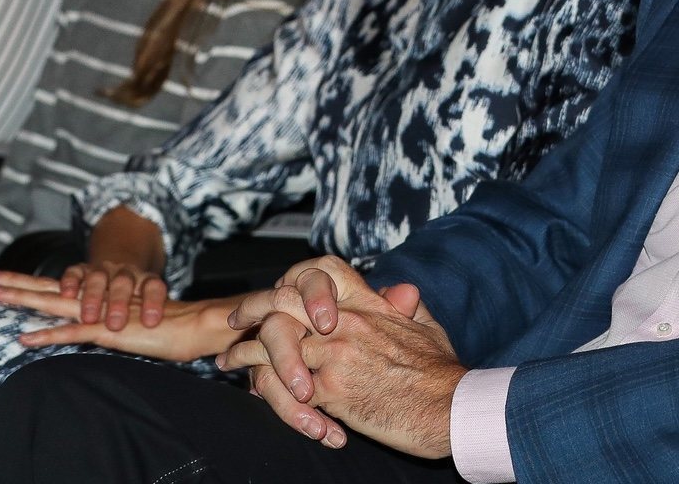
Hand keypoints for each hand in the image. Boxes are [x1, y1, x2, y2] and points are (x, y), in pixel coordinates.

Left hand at [0, 270, 235, 362]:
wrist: (193, 324)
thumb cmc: (166, 327)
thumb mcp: (130, 324)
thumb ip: (109, 323)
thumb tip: (97, 327)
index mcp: (99, 297)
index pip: (59, 286)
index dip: (31, 283)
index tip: (5, 280)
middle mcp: (97, 298)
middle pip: (50, 287)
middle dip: (17, 283)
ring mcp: (100, 312)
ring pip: (55, 301)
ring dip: (23, 298)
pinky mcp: (108, 329)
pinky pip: (72, 331)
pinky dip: (46, 335)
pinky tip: (24, 338)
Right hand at [58, 259, 167, 329]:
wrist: (122, 264)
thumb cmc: (141, 298)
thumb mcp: (156, 305)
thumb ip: (168, 318)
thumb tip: (189, 338)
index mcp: (147, 281)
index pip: (154, 288)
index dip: (153, 303)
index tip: (151, 323)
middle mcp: (125, 274)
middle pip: (123, 284)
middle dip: (119, 303)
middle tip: (115, 324)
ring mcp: (103, 270)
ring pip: (98, 279)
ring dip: (92, 298)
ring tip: (88, 318)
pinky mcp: (82, 270)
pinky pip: (74, 273)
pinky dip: (70, 283)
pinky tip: (67, 294)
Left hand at [219, 256, 460, 457]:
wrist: (450, 407)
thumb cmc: (442, 372)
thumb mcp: (427, 327)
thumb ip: (407, 307)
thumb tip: (401, 291)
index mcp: (370, 305)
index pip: (323, 272)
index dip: (294, 278)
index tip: (276, 290)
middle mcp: (348, 322)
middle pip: (284, 302)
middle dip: (251, 309)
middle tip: (234, 321)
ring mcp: (336, 355)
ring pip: (273, 345)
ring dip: (245, 353)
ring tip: (228, 361)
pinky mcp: (331, 390)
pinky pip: (285, 388)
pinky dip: (267, 392)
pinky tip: (257, 394)